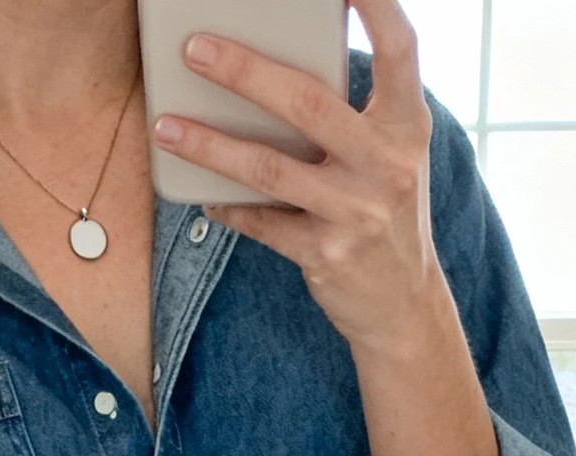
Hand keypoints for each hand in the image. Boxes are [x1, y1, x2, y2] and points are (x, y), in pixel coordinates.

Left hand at [151, 0, 497, 455]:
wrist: (403, 306)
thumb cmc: (386, 212)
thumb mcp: (389, 155)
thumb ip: (352, 113)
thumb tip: (273, 69)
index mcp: (407, 125)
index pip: (399, 48)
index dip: (375, 6)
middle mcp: (387, 164)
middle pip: (309, 103)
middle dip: (246, 71)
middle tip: (195, 47)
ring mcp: (356, 212)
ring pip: (271, 169)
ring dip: (212, 145)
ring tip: (168, 126)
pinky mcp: (326, 255)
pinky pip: (261, 222)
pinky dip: (226, 205)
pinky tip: (198, 192)